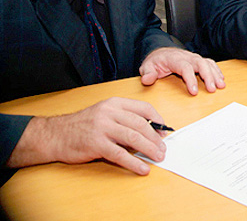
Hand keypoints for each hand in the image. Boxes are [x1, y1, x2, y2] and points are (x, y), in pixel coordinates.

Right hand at [6, 98, 166, 174]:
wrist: (55, 135)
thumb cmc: (83, 125)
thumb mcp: (104, 114)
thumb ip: (124, 118)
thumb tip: (150, 131)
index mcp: (114, 103)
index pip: (144, 108)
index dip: (158, 120)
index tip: (164, 131)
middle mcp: (109, 113)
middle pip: (141, 124)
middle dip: (156, 138)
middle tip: (163, 148)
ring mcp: (102, 128)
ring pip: (134, 138)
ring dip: (149, 149)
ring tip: (158, 157)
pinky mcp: (96, 144)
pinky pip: (120, 155)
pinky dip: (134, 163)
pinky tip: (143, 168)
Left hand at [140, 47, 225, 94]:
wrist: (161, 52)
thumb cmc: (156, 61)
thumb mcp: (147, 66)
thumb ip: (147, 73)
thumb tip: (148, 79)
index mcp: (174, 59)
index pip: (185, 67)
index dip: (191, 79)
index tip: (194, 92)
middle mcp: (187, 57)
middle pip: (200, 63)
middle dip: (208, 76)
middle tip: (212, 89)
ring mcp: (194, 57)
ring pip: (207, 63)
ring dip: (215, 74)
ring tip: (220, 86)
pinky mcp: (198, 60)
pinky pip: (210, 63)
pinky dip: (216, 70)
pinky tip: (221, 79)